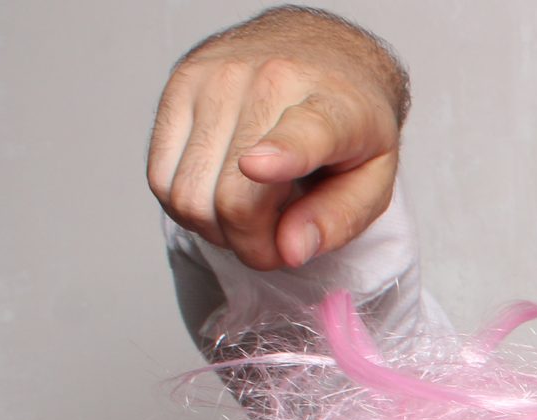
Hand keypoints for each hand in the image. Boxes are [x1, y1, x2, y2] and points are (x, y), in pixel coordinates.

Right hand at [148, 7, 406, 268]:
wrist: (320, 50)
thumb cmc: (349, 121)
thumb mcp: (376, 177)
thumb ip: (338, 219)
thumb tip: (288, 250)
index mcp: (331, 107)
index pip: (301, 135)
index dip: (279, 155)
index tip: (256, 167)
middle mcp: (265, 84)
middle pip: (231, 198)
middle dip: (252, 245)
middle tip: (277, 243)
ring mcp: (212, 80)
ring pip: (187, 195)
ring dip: (217, 229)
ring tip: (252, 214)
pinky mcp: (177, 86)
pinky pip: (160, 178)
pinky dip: (188, 206)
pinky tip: (220, 193)